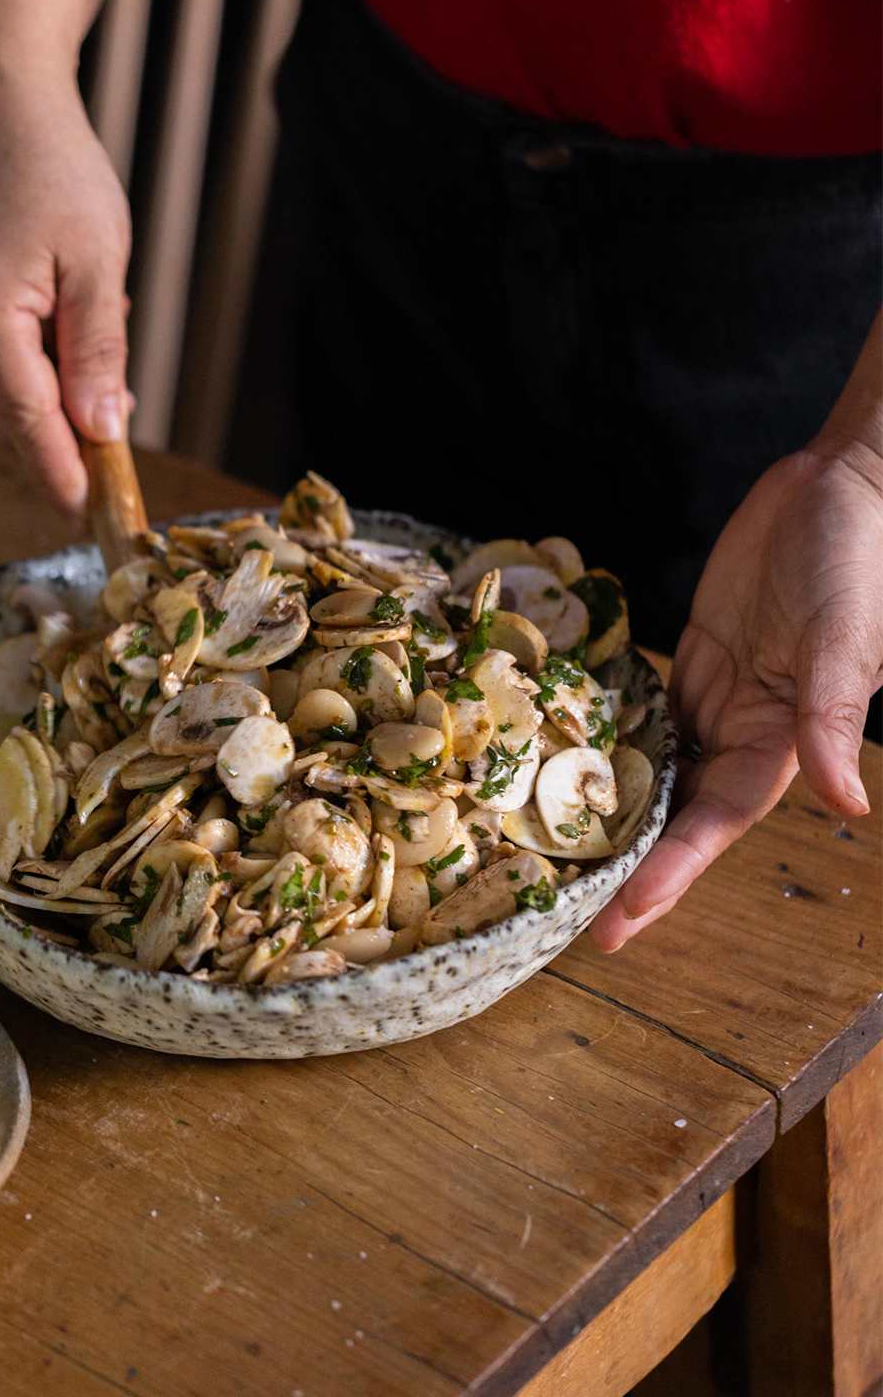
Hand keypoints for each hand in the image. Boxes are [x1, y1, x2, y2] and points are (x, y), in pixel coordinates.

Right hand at [0, 78, 134, 515]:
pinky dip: (31, 373)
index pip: (27, 421)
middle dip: (59, 441)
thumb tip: (103, 431)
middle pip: (4, 421)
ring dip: (48, 406)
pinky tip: (70, 344)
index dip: (61, 472)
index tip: (90, 514)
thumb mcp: (99, 263)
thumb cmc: (55, 168)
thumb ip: (100, 353)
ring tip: (101, 371)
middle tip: (118, 441)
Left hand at [589, 440, 882, 951]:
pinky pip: (644, 714)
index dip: (671, 872)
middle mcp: (744, 732)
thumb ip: (835, 718)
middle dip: (633, 870)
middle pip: (679, 817)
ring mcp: (714, 697)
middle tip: (576, 923)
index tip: (623, 916)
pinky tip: (564, 765)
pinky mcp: (692, 659)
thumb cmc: (855, 562)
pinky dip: (609, 742)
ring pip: (657, 772)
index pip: (717, 824)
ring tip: (558, 860)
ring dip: (614, 815)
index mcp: (783, 743)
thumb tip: (850, 804)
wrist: (838, 489)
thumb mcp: (843, 640)